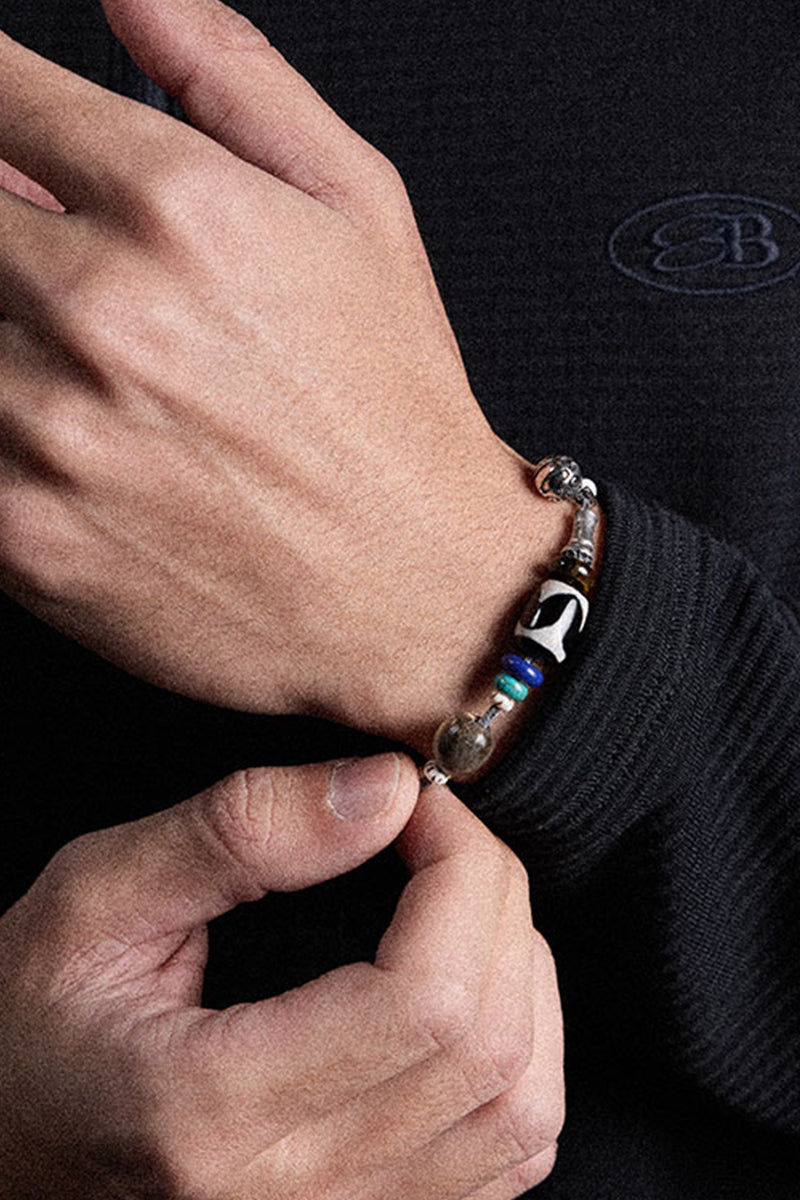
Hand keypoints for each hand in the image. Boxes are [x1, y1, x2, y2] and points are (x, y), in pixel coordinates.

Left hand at [0, 0, 576, 751]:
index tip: (7, 134)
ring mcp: (44, 432)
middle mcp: (100, 312)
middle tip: (59, 259)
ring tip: (85, 353)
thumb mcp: (359, 206)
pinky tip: (69, 424)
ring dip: (1, 321)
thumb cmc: (394, 413)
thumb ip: (231, 72)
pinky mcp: (19, 536)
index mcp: (179, 208)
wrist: (417, 594)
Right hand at [0, 753, 563, 1199]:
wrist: (12, 1142)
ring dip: (520, 970)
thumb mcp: (98, 898)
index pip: (424, 996)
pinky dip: (524, 1049)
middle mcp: (293, 1196)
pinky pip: (512, 1150)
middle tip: (435, 830)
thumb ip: (238, 832)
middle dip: (494, 897)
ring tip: (454, 899)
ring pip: (524, 1104)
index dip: (456, 871)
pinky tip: (471, 984)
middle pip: (489, 1041)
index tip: (417, 803)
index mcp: (213, 1109)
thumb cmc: (31, 1025)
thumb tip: (382, 789)